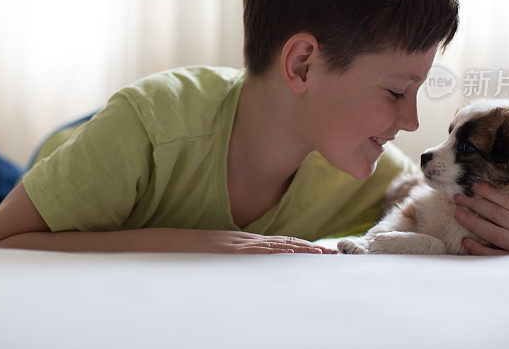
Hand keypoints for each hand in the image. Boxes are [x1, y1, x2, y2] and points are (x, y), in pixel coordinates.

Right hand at [190, 229, 338, 254]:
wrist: (176, 245)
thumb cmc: (198, 252)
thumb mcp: (224, 255)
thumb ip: (241, 258)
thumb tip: (254, 266)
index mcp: (249, 242)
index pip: (283, 244)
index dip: (303, 247)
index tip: (322, 253)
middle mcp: (250, 241)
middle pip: (286, 243)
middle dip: (310, 249)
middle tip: (331, 254)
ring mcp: (242, 246)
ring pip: (277, 246)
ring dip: (300, 250)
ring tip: (320, 254)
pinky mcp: (234, 252)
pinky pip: (259, 252)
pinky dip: (277, 253)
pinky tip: (290, 255)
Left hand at [452, 182, 508, 255]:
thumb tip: (492, 186)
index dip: (489, 192)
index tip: (473, 185)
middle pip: (498, 215)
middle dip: (475, 204)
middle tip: (458, 198)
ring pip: (494, 234)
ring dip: (474, 223)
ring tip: (459, 215)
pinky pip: (495, 255)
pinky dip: (479, 248)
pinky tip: (466, 241)